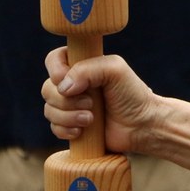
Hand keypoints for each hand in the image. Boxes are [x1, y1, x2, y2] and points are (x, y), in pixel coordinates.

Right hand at [42, 47, 160, 154]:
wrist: (142, 125)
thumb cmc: (132, 94)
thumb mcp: (116, 70)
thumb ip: (88, 69)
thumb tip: (63, 87)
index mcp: (83, 66)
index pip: (54, 59)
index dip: (56, 70)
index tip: (69, 80)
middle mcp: (74, 84)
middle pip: (47, 88)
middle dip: (67, 100)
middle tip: (91, 103)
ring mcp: (71, 105)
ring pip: (49, 110)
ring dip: (69, 116)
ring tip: (91, 119)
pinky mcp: (71, 125)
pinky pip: (54, 127)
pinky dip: (66, 130)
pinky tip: (82, 131)